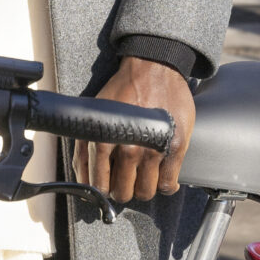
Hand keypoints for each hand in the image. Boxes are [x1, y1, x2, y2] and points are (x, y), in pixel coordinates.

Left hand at [74, 57, 194, 203]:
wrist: (153, 66)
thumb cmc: (123, 89)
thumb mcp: (95, 114)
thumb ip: (85, 147)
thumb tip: (83, 180)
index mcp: (104, 141)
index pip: (99, 185)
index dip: (101, 191)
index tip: (106, 188)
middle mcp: (129, 149)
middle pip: (123, 192)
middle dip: (122, 189)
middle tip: (125, 180)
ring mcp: (154, 150)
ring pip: (146, 191)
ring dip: (143, 188)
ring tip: (143, 176)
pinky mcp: (176, 147)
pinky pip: (169, 183)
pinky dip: (166, 185)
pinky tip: (162, 176)